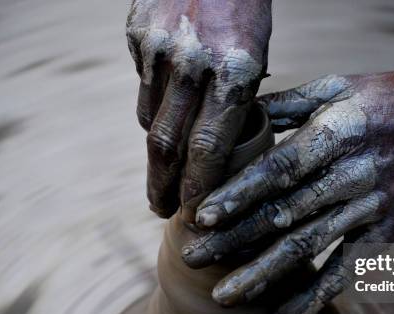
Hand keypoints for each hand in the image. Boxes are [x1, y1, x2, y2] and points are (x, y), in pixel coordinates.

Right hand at [126, 0, 271, 218]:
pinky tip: (167, 106)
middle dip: (164, 185)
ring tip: (167, 167)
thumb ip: (234, 101)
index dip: (198, 187)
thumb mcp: (256, 55)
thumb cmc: (245, 10)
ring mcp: (159, 48)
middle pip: (167, 144)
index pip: (209, 147)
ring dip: (158, 150)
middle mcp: (193, 62)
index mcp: (234, 70)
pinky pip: (142, 86)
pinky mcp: (137, 35)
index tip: (193, 213)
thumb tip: (212, 148)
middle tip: (162, 208)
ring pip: (150, 119)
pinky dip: (154, 104)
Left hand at [182, 69, 393, 313]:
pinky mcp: (383, 232)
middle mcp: (352, 175)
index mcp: (337, 134)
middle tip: (192, 258)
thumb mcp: (340, 86)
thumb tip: (240, 115)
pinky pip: (345, 271)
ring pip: (309, 247)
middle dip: (235, 239)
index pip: (279, 169)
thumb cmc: (393, 97)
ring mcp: (369, 208)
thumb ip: (288, 103)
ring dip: (264, 274)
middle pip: (284, 213)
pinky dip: (312, 297)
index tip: (201, 216)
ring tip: (224, 296)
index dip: (240, 194)